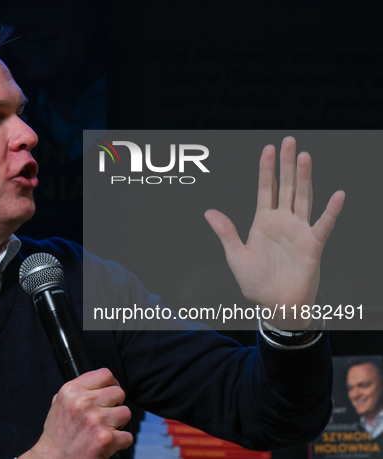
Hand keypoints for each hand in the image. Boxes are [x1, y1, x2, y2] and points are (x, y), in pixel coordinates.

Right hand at [21, 368, 132, 458]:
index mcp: (71, 391)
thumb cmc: (58, 434)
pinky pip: (128, 436)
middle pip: (119, 392)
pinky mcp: (106, 439)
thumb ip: (78, 389)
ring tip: (106, 429)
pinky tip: (108, 443)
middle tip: (106, 415)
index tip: (109, 393)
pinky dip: (121, 442)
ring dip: (119, 423)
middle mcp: (83, 402)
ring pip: (126, 412)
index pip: (105, 374)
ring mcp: (96, 420)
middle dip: (115, 405)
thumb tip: (99, 382)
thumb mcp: (59, 402)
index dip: (111, 384)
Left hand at [204, 137, 344, 328]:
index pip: (266, 189)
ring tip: (304, 157)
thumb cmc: (256, 282)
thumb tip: (209, 212)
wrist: (274, 304)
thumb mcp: (236, 255)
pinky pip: (323, 224)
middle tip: (289, 141)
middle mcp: (283, 221)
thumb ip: (225, 232)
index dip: (267, 169)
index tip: (268, 148)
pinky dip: (331, 210)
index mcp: (263, 222)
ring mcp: (299, 230)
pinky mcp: (313, 244)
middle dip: (287, 164)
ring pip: (303, 198)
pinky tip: (337, 194)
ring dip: (305, 178)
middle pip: (286, 186)